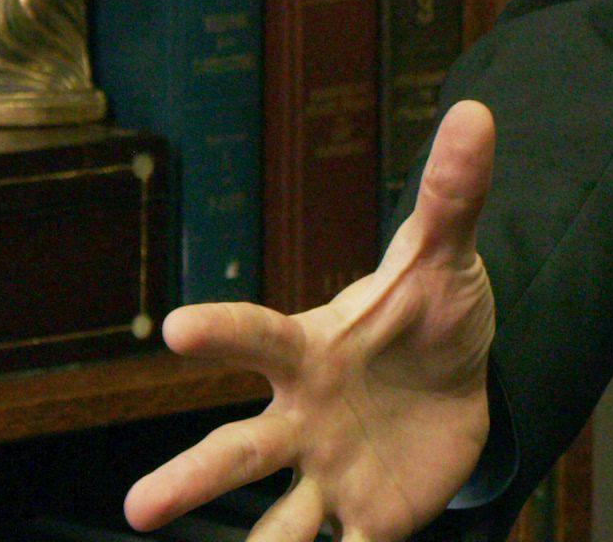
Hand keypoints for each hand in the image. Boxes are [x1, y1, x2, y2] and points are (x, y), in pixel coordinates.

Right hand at [125, 100, 502, 541]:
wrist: (462, 387)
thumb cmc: (429, 316)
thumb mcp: (444, 257)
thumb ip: (452, 194)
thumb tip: (475, 111)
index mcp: (313, 352)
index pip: (260, 337)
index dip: (222, 332)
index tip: (176, 329)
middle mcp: (303, 419)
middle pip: (239, 450)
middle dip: (190, 479)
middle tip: (137, 511)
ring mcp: (329, 473)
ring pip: (280, 522)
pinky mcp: (369, 518)